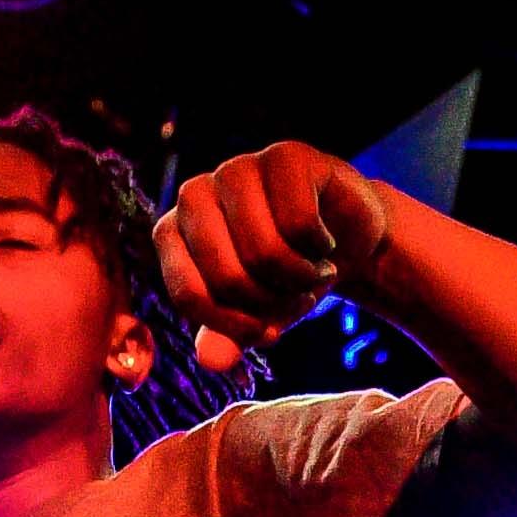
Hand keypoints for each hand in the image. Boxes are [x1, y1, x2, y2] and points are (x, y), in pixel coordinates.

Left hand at [155, 142, 394, 375]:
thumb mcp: (256, 315)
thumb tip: (211, 361)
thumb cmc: (286, 276)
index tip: (264, 330)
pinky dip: (320, 248)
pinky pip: (299, 222)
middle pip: (226, 275)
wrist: (344, 238)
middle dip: (270, 302)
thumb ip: (227, 336)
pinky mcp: (283, 155)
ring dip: (299, 278)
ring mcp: (237, 169)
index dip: (232, 325)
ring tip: (311, 273)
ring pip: (263, 250)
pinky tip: (325, 243)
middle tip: (295, 297)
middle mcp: (194, 194)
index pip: (188, 295)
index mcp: (172, 232)